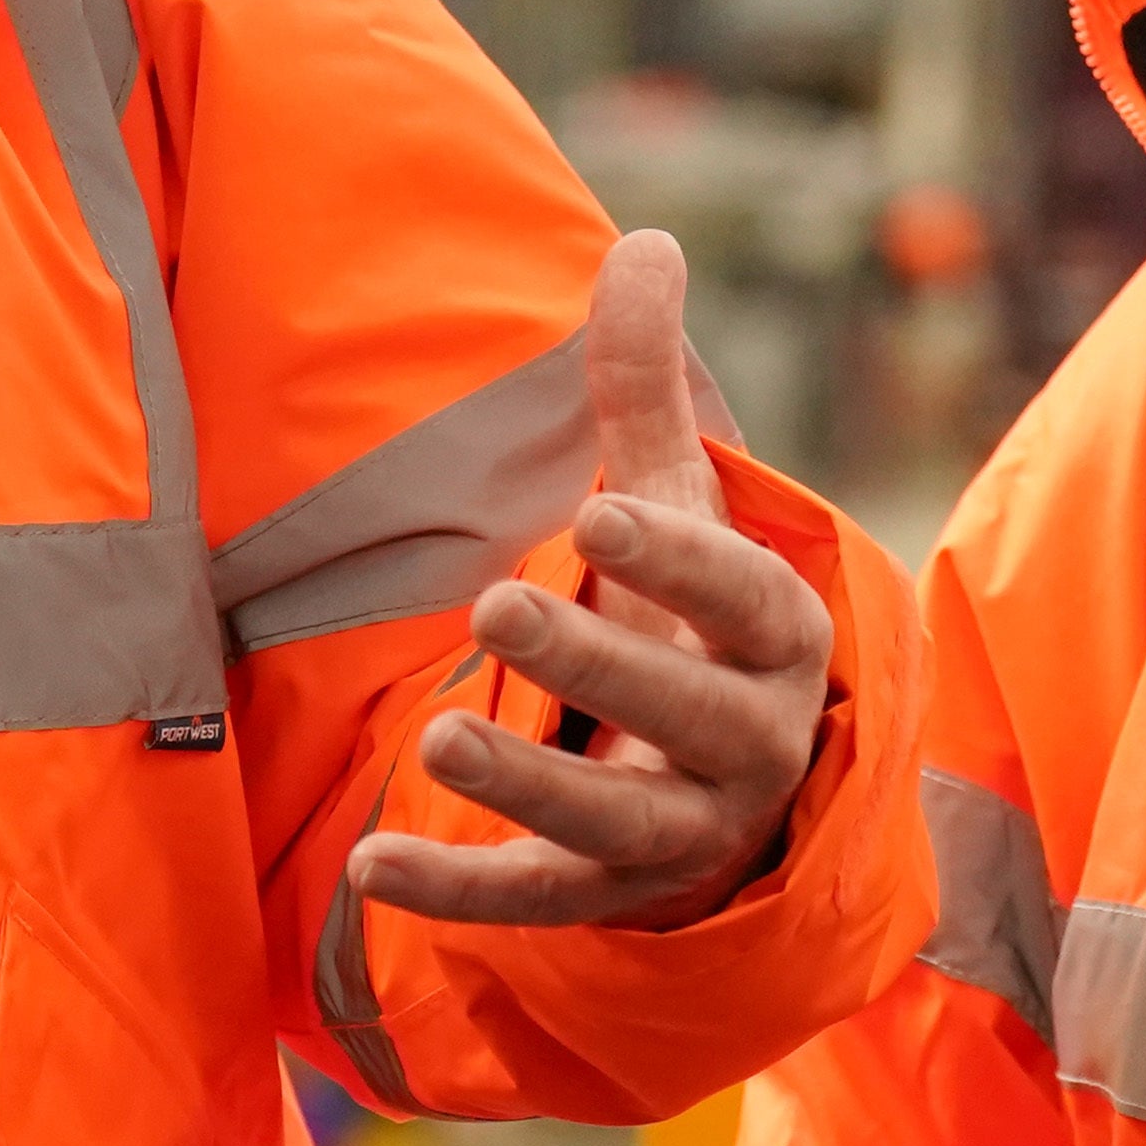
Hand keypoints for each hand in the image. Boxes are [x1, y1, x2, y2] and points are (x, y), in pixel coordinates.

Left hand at [349, 231, 832, 929]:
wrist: (743, 784)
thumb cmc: (692, 614)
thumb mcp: (678, 502)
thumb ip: (647, 385)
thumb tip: (647, 241)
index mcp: (773, 638)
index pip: (740, 598)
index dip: (679, 559)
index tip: (602, 510)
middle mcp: (746, 742)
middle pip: (686, 710)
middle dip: (596, 662)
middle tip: (496, 605)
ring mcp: (681, 830)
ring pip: (618, 820)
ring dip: (529, 784)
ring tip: (439, 739)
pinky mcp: (607, 895)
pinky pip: (538, 903)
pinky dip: (459, 893)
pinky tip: (372, 868)